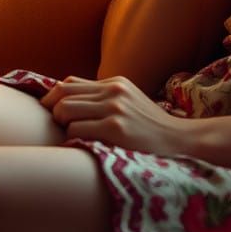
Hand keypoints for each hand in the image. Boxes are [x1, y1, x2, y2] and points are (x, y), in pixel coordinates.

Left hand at [41, 75, 192, 155]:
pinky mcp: (115, 129)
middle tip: (56, 130)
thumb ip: (104, 100)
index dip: (53, 99)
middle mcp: (114, 91)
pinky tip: (81, 148)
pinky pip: (75, 130)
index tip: (50, 116)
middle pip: (62, 93)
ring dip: (60, 127)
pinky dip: (71, 139)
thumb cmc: (150, 129)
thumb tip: (67, 104)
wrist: (180, 141)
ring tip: (69, 138)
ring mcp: (115, 109)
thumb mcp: (130, 104)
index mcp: (116, 84)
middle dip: (51, 112)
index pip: (69, 83)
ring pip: (64, 110)